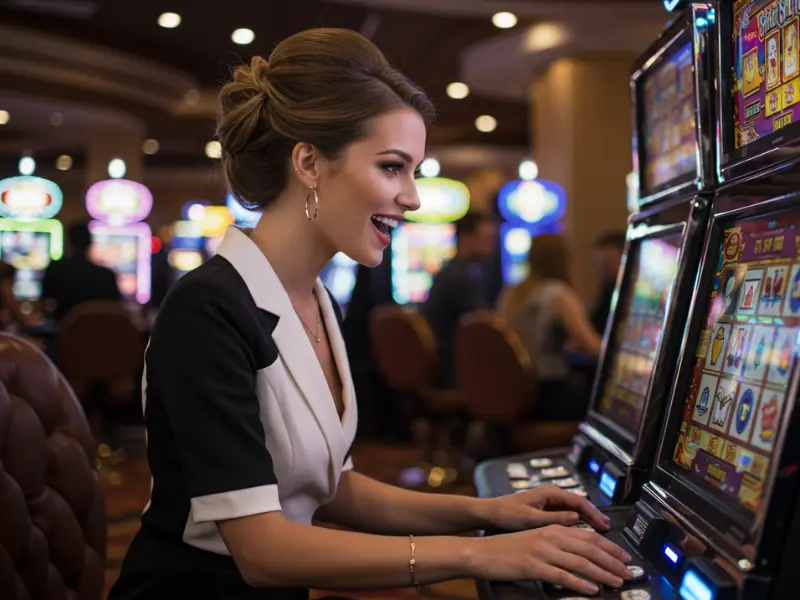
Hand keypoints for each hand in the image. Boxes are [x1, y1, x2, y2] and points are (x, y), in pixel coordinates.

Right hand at [466, 524, 632, 594]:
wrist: (482, 552)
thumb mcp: (535, 538)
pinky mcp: (534, 566)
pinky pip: (562, 576)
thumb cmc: (508, 548)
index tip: (624, 557)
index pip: (588, 536)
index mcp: (552, 528)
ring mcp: (542, 551)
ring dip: (602, 574)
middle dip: (612, 561)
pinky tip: (592, 589)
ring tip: (616, 583)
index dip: (610, 547)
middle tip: (628, 573)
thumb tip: (581, 553)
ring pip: (580, 562)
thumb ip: (557, 541)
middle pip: (589, 548)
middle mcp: (550, 536)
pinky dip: (580, 583)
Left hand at [475, 484, 611, 531]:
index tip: (604, 525)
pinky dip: (577, 521)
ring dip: (587, 519)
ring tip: (600, 530)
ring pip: (575, 509)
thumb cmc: (507, 514)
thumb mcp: (531, 518)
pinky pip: (567, 514)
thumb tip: (576, 519)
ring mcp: (550, 501)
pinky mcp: (546, 509)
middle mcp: (552, 494)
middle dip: (594, 516)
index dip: (593, 514)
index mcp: (550, 492)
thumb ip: (554, 518)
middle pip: (580, 504)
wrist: (491, 513)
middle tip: (607, 529)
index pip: (579, 502)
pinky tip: (583, 531)